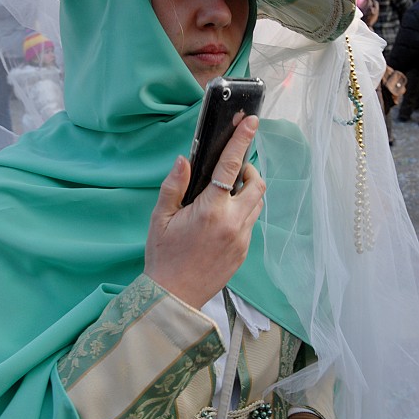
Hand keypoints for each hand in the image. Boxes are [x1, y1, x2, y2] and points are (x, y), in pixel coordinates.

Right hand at [144, 115, 265, 308]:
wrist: (174, 297)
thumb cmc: (163, 255)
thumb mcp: (160, 218)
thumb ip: (173, 186)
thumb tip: (184, 159)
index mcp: (210, 210)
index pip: (231, 167)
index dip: (242, 141)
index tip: (251, 122)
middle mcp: (232, 222)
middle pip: (257, 184)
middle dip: (249, 170)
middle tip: (232, 172)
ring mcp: (242, 238)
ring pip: (258, 203)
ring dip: (248, 191)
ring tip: (225, 194)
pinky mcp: (244, 251)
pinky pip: (251, 222)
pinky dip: (243, 211)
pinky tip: (222, 218)